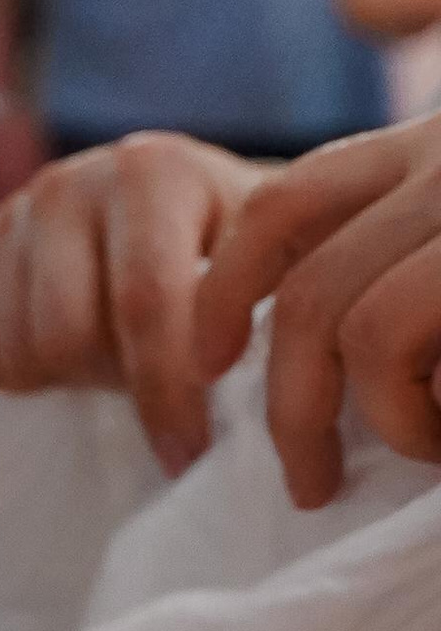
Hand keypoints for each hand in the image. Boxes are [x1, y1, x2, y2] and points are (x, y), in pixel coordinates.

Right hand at [0, 132, 257, 478]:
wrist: (188, 207)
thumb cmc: (238, 251)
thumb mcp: (271, 263)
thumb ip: (259, 313)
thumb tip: (256, 401)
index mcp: (154, 172)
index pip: (143, 300)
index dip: (165, 389)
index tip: (188, 449)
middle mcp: (73, 180)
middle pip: (66, 334)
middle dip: (112, 383)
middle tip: (152, 391)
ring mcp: (14, 210)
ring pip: (20, 349)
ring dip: (70, 379)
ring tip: (115, 362)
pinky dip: (16, 375)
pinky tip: (64, 357)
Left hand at [190, 117, 440, 508]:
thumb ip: (394, 262)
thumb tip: (274, 343)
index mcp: (432, 148)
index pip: (288, 202)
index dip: (230, 288)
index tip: (212, 366)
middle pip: (302, 277)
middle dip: (287, 399)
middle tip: (306, 483)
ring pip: (333, 317)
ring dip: (361, 415)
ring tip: (421, 452)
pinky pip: (384, 339)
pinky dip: (409, 418)